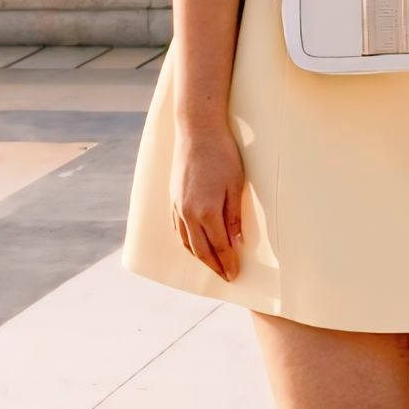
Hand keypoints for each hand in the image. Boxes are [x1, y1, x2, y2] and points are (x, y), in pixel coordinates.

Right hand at [172, 126, 248, 281]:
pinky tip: (195, 244)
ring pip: (187, 242)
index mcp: (206, 212)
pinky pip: (178, 230)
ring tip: (213, 265)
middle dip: (214, 266)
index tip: (235, 275)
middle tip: (226, 277)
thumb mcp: (236, 185)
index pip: (219, 247)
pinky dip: (187, 242)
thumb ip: (234, 217)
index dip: (228, 262)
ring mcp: (177, 207)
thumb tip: (236, 243)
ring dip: (200, 257)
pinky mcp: (172, 199)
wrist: (197, 131)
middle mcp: (188, 214)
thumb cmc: (223, 155)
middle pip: (201, 250)